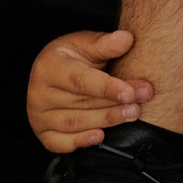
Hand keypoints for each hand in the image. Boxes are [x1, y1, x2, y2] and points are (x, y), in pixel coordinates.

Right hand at [27, 29, 157, 151]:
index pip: (79, 80)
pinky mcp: (43, 133)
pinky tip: (101, 136)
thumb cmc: (73, 57)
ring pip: (75, 123)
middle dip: (116, 103)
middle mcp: (39, 93)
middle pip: (81, 103)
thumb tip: (126, 39)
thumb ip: (106, 44)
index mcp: (49, 67)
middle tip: (143, 98)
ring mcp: (39, 115)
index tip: (131, 92)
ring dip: (107, 120)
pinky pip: (60, 143)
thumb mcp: (87, 44)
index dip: (107, 87)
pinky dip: (80, 142)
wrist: (54, 72)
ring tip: (133, 113)